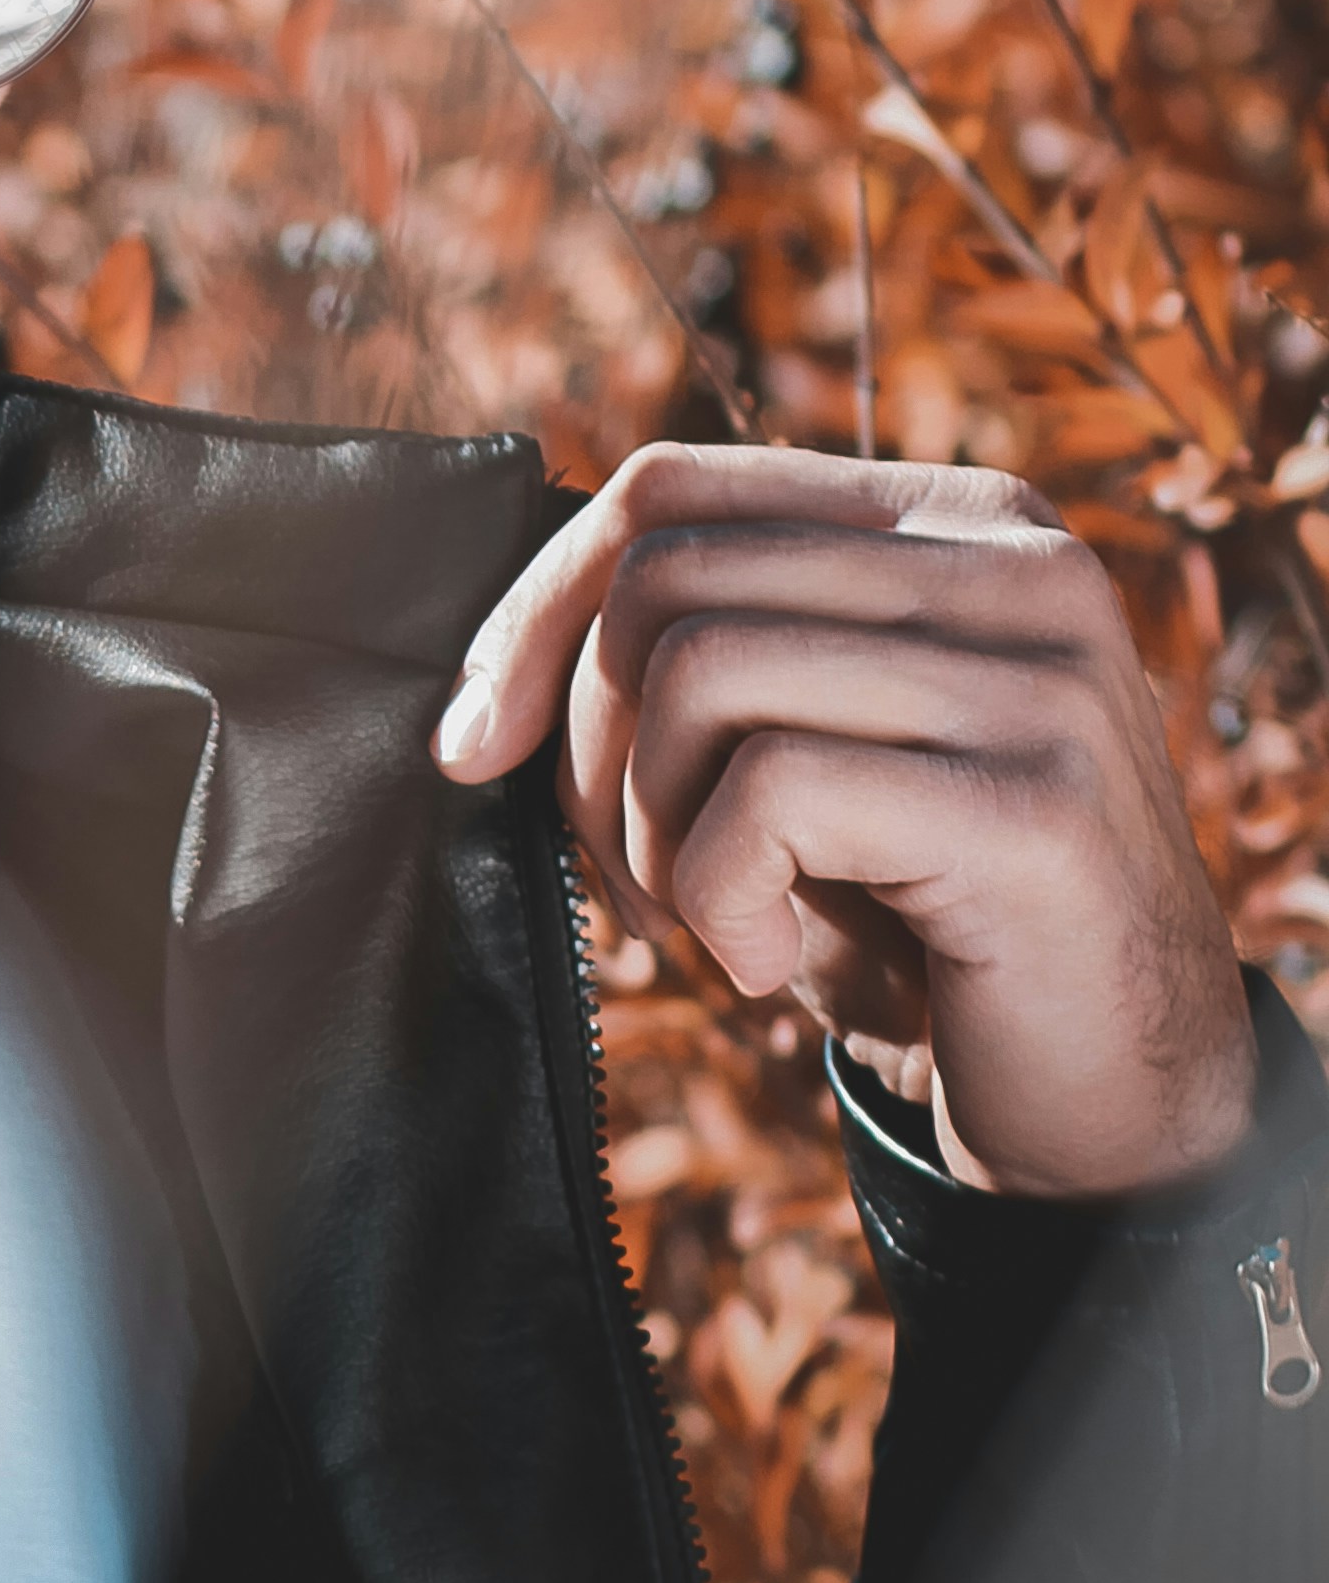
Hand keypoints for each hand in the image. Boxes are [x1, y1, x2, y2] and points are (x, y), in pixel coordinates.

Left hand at [432, 444, 1246, 1200]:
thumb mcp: (801, 753)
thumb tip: (494, 667)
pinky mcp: (1032, 802)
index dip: (537, 607)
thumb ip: (702, 653)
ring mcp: (1043, 676)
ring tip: (702, 917)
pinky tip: (772, 963)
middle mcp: (1019, 567)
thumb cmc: (917, 919)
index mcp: (958, 522)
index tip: (479, 737)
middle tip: (624, 873)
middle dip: (583, 749)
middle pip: (666, 579)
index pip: (677, 487)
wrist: (1103, 1095)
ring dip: (645, 833)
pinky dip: (717, 902)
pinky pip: (764, 798)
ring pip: (698, 674)